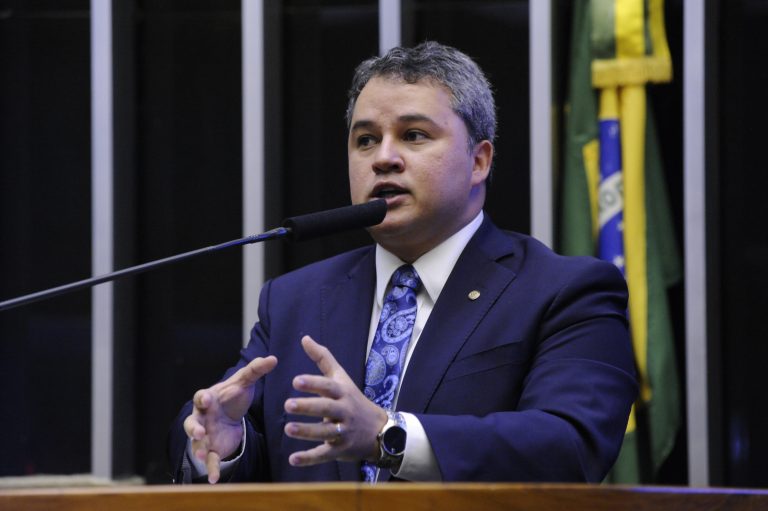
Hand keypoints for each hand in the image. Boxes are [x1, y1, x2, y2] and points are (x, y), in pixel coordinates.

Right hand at [183, 355, 276, 482]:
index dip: (203, 398)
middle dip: (193, 427)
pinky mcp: (211, 449)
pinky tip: (214, 480)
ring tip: (203, 456)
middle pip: (192, 422)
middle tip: (198, 432)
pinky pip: (210, 460)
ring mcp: (204, 435)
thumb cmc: (233, 396)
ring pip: (197, 443)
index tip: (207, 399)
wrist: (228, 415)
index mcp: (208, 398)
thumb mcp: (244, 382)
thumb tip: (273, 358)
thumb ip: (256, 370)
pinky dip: (211, 470)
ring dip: (198, 450)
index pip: (201, 397)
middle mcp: (201, 417)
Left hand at [284, 335, 387, 465]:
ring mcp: (344, 432)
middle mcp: (345, 411)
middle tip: (287, 405)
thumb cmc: (353, 399)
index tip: (296, 381)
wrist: (380, 430)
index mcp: (343, 393)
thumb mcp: (341, 377)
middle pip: (326, 409)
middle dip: (307, 407)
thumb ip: (322, 358)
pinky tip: (293, 459)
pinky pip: (325, 454)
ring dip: (306, 432)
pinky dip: (310, 458)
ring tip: (288, 429)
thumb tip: (304, 337)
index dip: (313, 384)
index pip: (328, 387)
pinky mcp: (341, 450)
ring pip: (325, 432)